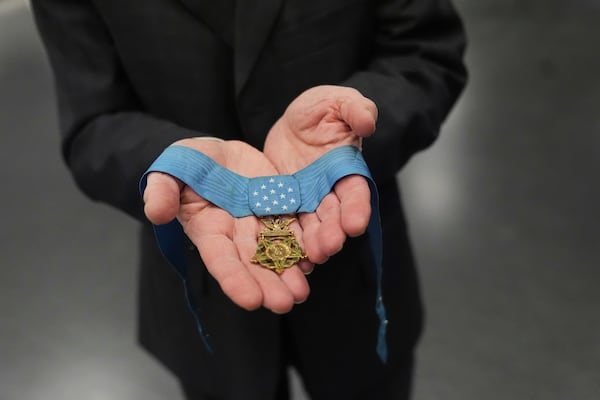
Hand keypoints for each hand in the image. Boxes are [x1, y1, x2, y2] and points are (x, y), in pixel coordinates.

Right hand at [143, 138, 311, 312]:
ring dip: (289, 272)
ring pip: (276, 251)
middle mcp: (236, 233)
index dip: (234, 279)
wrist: (216, 153)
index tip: (250, 300)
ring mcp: (260, 222)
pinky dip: (304, 244)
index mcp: (208, 229)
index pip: (220, 258)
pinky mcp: (280, 207)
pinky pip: (294, 227)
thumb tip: (156, 213)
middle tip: (284, 303)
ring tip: (301, 292)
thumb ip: (162, 191)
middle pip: (252, 263)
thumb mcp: (169, 172)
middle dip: (267, 283)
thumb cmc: (187, 164)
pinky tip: (315, 259)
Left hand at [264, 85, 377, 263]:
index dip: (357, 208)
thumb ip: (355, 109)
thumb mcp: (337, 101)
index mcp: (348, 168)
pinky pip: (287, 224)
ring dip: (313, 243)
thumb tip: (368, 121)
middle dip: (333, 232)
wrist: (293, 121)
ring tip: (311, 257)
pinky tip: (287, 255)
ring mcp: (308, 200)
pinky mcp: (286, 204)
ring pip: (312, 225)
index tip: (356, 224)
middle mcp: (330, 190)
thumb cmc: (320, 109)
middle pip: (334, 215)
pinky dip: (289, 240)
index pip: (356, 191)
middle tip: (329, 248)